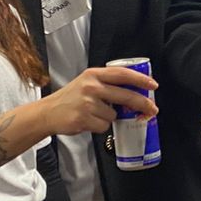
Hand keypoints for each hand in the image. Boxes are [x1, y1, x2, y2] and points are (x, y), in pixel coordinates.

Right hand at [42, 66, 157, 135]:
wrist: (47, 113)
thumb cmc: (70, 98)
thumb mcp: (87, 83)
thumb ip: (107, 84)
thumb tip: (135, 93)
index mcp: (93, 74)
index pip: (122, 74)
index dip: (140, 79)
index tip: (153, 85)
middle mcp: (91, 86)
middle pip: (126, 95)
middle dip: (143, 104)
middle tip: (152, 109)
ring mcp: (87, 103)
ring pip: (114, 114)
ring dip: (109, 118)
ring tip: (93, 114)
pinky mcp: (84, 119)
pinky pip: (104, 126)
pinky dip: (100, 126)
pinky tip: (88, 121)